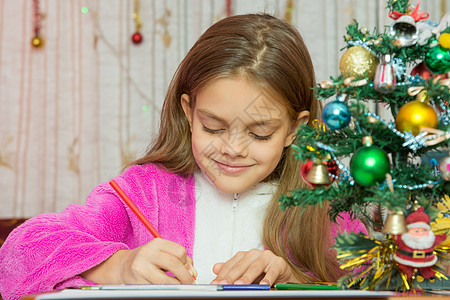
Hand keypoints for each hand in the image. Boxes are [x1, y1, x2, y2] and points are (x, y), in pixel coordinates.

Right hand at [82, 238, 196, 283]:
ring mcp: (140, 267)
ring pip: (166, 280)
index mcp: (156, 243)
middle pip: (174, 264)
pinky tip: (165, 288)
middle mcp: (148, 253)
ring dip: (176, 286)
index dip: (187, 263)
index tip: (188, 270)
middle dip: (185, 277)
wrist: (122, 266)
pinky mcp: (136, 281)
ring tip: (178, 286)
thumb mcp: (162, 254)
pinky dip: (165, 290)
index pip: (179, 251)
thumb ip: (180, 260)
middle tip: (189, 283)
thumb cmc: (147, 260)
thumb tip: (193, 272)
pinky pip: (156, 288)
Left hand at [210, 249, 295, 285]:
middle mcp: (254, 254)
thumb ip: (231, 270)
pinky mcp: (278, 263)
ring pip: (255, 267)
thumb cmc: (262, 272)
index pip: (230, 265)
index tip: (215, 284)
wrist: (282, 272)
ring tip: (239, 285)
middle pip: (240, 265)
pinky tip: (263, 286)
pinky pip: (272, 271)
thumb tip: (215, 268)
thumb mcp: (245, 272)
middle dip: (231, 276)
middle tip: (224, 285)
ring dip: (246, 277)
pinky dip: (268, 279)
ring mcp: (267, 257)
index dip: (222, 274)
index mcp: (244, 255)